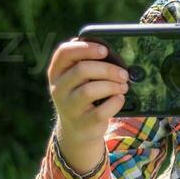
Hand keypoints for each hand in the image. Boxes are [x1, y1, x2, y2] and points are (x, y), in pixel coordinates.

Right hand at [46, 39, 129, 174]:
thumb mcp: (76, 79)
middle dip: (107, 69)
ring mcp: (68, 107)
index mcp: (56, 72)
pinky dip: (115, 103)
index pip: (64, 53)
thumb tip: (111, 54)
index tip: (104, 50)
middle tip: (123, 73)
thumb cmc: (81, 95)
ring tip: (123, 86)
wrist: (76, 130)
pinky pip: (100, 111)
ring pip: (90, 91)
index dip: (85, 48)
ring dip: (112, 86)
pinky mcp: (82, 123)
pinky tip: (119, 99)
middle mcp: (58, 89)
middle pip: (81, 70)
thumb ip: (86, 64)